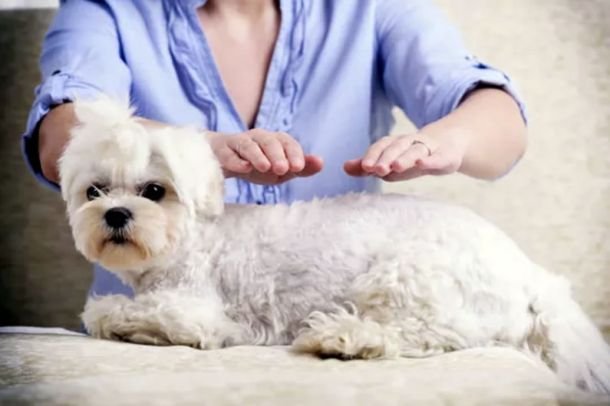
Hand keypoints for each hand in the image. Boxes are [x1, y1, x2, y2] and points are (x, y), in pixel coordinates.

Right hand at [208, 129, 322, 184]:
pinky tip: (244, 168)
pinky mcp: (223, 150)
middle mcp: (258, 138)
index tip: (299, 167)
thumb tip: (321, 162)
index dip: (294, 154)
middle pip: (269, 142)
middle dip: (277, 155)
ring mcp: (239, 142)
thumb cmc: (257, 165)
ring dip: (258, 156)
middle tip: (284, 170)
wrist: (223, 160)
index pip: (287, 143)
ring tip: (266, 168)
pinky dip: (236, 160)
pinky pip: (229, 153)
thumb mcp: (281, 170)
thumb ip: (301, 168)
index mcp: (275, 141)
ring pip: (249, 145)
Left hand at [343, 131, 467, 181]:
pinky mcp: (444, 156)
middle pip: (396, 147)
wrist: (447, 148)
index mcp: (394, 144)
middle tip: (377, 169)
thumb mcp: (389, 164)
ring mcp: (428, 148)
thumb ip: (367, 167)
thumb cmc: (411, 159)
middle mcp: (409, 142)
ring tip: (396, 167)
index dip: (373, 155)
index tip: (365, 167)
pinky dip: (429, 160)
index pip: (381, 146)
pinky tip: (422, 164)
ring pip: (415, 151)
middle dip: (386, 158)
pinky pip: (436, 157)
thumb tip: (345, 167)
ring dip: (404, 158)